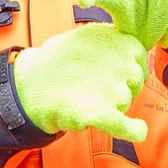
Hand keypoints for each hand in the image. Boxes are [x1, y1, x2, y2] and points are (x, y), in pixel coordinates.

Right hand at [12, 23, 148, 141]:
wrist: (29, 86)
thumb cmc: (56, 63)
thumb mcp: (82, 37)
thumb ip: (108, 42)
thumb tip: (128, 52)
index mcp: (112, 38)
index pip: (138, 55)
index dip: (126, 64)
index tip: (109, 69)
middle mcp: (117, 61)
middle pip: (135, 80)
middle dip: (121, 85)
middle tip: (93, 85)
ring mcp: (111, 88)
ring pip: (126, 101)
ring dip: (113, 103)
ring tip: (85, 97)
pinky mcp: (100, 113)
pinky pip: (126, 126)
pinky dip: (133, 130)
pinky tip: (137, 129)